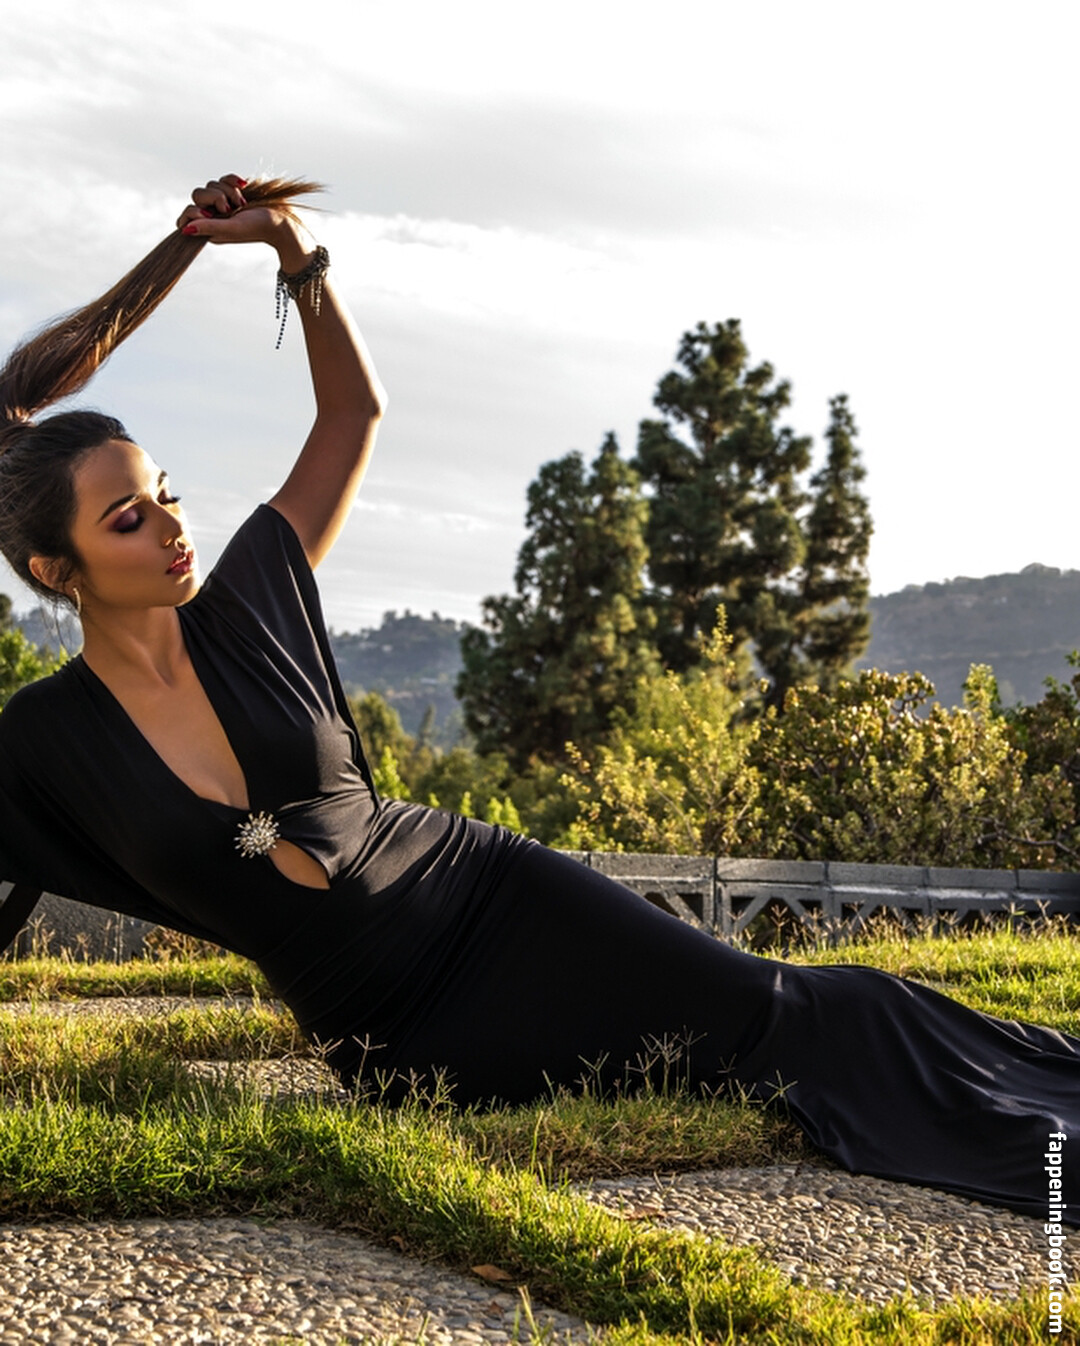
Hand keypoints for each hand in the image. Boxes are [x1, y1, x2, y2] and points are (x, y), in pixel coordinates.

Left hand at [176, 174, 313, 264]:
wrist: (281, 219)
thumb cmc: (258, 228)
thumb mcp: (232, 228)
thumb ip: (209, 227)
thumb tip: (185, 229)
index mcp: (210, 229)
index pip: (186, 216)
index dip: (193, 211)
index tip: (208, 213)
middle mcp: (213, 216)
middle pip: (197, 195)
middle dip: (214, 197)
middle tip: (230, 209)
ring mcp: (223, 203)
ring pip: (211, 185)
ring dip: (228, 190)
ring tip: (242, 203)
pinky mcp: (233, 192)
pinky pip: (224, 178)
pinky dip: (233, 179)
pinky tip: (244, 186)